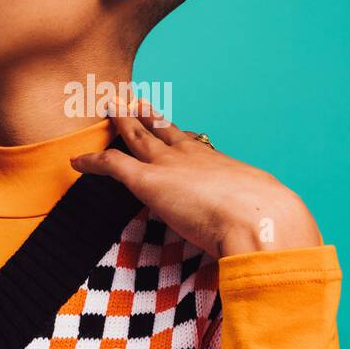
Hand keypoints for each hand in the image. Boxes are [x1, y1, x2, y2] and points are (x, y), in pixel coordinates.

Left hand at [69, 98, 322, 258]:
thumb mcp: (267, 220)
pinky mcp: (149, 182)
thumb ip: (259, 228)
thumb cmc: (272, 226)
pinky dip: (93, 161)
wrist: (263, 221)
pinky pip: (113, 165)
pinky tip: (77, 160)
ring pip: (138, 137)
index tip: (169, 128)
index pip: (193, 147)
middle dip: (146, 116)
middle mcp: (195, 158)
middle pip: (163, 131)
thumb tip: (273, 247)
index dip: (177, 137)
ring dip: (121, 124)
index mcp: (222, 167)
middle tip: (132, 101)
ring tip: (108, 109)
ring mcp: (171, 166)